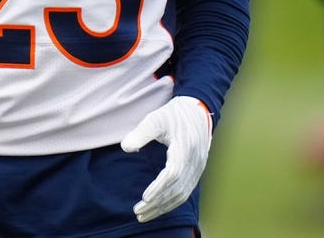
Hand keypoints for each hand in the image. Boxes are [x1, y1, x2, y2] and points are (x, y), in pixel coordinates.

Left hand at [120, 95, 212, 222]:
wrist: (198, 110)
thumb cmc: (174, 114)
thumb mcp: (155, 118)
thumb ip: (141, 132)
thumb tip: (125, 147)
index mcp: (185, 147)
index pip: (173, 173)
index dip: (159, 187)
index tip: (144, 197)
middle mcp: (194, 161)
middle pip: (176, 189)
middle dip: (157, 203)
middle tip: (138, 212)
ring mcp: (198, 167)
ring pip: (182, 194)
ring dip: (164, 206)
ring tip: (145, 214)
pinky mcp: (198, 170)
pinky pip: (186, 191)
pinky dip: (172, 202)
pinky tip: (159, 207)